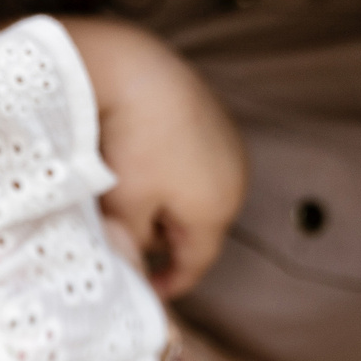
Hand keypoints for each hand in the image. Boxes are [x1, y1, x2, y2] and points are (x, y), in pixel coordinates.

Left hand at [61, 19, 247, 298]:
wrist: (133, 68)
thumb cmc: (129, 142)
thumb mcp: (125, 206)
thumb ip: (132, 245)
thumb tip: (135, 261)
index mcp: (216, 210)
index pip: (196, 263)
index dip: (170, 283)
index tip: (146, 292)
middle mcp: (235, 179)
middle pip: (199, 228)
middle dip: (166, 239)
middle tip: (128, 242)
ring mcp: (229, 145)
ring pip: (197, 194)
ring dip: (168, 204)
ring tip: (129, 196)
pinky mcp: (215, 118)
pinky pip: (196, 162)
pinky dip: (172, 172)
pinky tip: (141, 159)